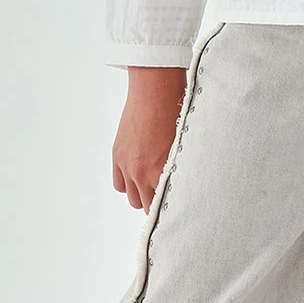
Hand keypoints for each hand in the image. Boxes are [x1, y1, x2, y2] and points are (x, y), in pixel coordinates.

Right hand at [112, 65, 188, 209]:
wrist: (155, 92)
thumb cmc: (176, 113)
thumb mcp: (184, 146)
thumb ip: (180, 169)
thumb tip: (185, 185)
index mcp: (161, 172)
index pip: (163, 205)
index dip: (169, 208)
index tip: (176, 210)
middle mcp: (141, 172)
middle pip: (145, 205)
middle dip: (155, 204)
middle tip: (165, 198)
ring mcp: (127, 165)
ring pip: (131, 197)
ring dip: (140, 195)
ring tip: (152, 186)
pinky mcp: (118, 155)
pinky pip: (119, 184)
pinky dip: (127, 184)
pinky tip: (137, 177)